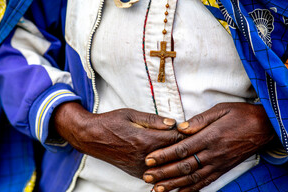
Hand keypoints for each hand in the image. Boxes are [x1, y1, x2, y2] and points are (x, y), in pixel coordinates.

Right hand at [53, 102, 183, 177]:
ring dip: (177, 158)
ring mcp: (140, 167)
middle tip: (196, 139)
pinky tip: (172, 161)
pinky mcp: (136, 173)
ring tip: (187, 150)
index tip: (194, 129)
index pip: (175, 139)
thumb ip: (153, 120)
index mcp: (144, 139)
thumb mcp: (131, 114)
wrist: (91, 138)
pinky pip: (157, 173)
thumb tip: (174, 122)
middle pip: (174, 154)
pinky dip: (167, 167)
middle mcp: (144, 156)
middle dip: (186, 146)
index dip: (187, 134)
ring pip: (168, 166)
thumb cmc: (111, 122)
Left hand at [143, 102, 274, 191]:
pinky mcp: (224, 169)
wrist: (265, 127)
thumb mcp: (221, 109)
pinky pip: (206, 182)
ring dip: (174, 185)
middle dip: (164, 173)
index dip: (165, 156)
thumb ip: (200, 119)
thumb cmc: (241, 115)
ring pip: (193, 178)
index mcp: (211, 136)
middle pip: (185, 166)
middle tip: (147, 177)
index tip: (149, 160)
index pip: (183, 149)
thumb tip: (181, 128)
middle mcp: (214, 153)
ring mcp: (219, 164)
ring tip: (158, 190)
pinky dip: (192, 190)